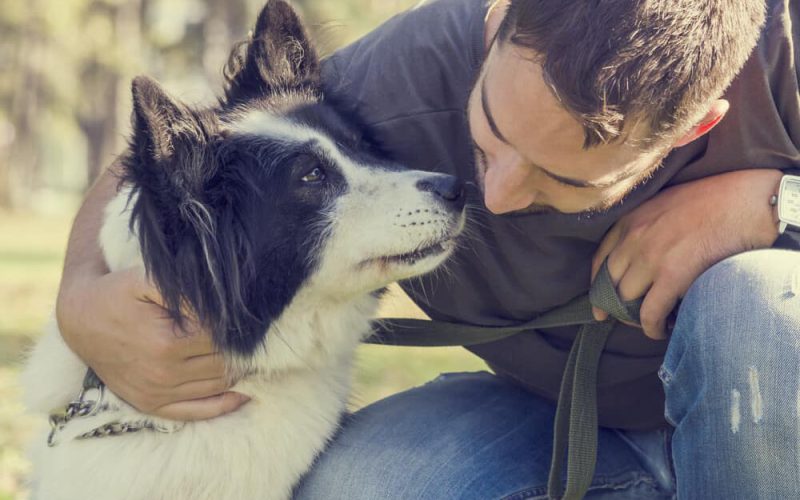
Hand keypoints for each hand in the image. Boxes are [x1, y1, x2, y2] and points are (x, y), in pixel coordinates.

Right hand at [56, 267, 248, 419]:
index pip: (224, 338)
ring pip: (218, 386)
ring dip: (240, 372)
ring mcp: (157, 393)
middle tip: (258, 334)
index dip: (240, 326)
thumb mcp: (148, 279)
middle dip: (244, 348)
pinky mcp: (151, 405)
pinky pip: (198, 411)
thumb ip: (186, 290)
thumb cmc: (118, 293)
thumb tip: (223, 303)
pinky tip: (244, 391)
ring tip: (252, 353)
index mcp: (167, 343)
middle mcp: (163, 374)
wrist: (80, 319)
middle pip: (225, 363)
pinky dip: (225, 404)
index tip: (250, 315)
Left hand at [592, 169, 781, 338]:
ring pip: (626, 300)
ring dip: (635, 317)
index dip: (597, 287)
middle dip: (615, 306)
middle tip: (628, 319)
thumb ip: (646, 228)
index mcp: (630, 220)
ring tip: (650, 323)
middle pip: (610, 283)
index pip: (600, 260)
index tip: (599, 305)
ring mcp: (651, 256)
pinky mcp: (673, 275)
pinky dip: (651, 327)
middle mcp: (634, 238)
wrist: (747, 201)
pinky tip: (660, 331)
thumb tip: (640, 259)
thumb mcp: (665, 205)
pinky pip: (650, 312)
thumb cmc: (714, 201)